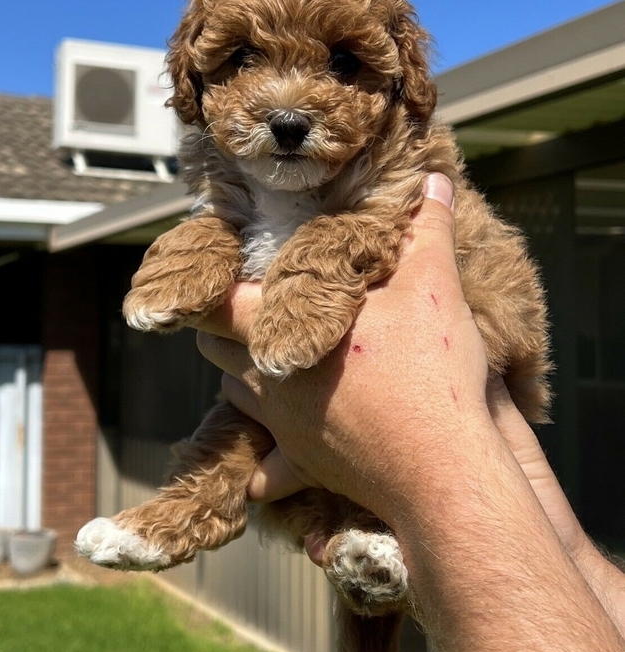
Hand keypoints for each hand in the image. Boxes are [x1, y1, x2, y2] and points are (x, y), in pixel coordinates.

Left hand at [196, 173, 492, 527]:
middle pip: (214, 348)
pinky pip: (266, 471)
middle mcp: (267, 381)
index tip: (217, 276)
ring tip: (276, 363)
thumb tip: (434, 179)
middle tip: (256, 312)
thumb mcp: (433, 286)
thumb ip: (426, 229)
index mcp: (282, 330)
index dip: (207, 286)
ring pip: (235, 398)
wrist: (444, 467)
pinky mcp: (304, 466)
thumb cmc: (431, 372)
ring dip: (245, 379)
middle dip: (227, 328)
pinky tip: (274, 463)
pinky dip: (267, 463)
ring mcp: (282, 428)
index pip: (215, 301)